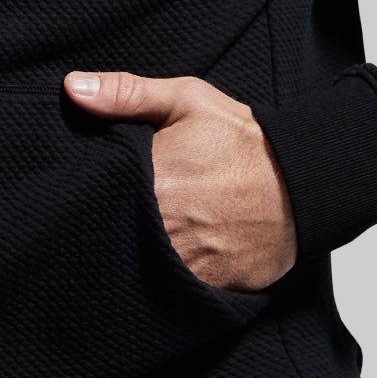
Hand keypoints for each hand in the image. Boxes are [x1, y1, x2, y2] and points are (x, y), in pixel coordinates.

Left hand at [62, 67, 297, 289]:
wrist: (304, 184)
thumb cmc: (244, 141)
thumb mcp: (187, 100)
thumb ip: (126, 94)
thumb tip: (73, 88)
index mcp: (152, 181)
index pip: (95, 192)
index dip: (89, 190)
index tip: (91, 184)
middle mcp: (166, 228)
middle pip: (113, 231)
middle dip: (111, 220)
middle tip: (121, 207)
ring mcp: (186, 263)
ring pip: (137, 264)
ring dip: (136, 251)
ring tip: (142, 232)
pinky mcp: (208, 289)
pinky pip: (170, 289)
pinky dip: (164, 276)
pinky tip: (168, 256)